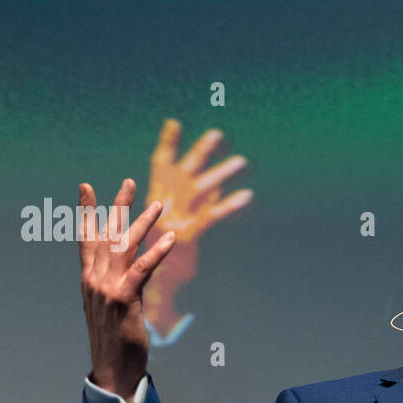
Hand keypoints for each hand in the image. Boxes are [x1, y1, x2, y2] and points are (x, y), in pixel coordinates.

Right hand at [79, 178, 175, 401]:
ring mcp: (107, 289)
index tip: (86, 187)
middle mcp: (95, 280)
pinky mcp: (124, 299)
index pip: (87, 239)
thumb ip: (122, 284)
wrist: (112, 369)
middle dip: (118, 206)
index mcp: (89, 280)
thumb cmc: (115, 341)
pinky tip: (170, 238)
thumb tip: (135, 270)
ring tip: (159, 204)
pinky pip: (141, 269)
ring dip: (142, 222)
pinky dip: (156, 252)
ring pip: (125, 247)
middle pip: (106, 234)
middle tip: (130, 182)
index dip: (87, 212)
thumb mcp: (115, 307)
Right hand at [146, 118, 251, 243]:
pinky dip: (230, 204)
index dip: (168, 144)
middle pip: (184, 171)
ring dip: (222, 173)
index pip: (161, 165)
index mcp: (156, 196)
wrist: (158, 280)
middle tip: (218, 133)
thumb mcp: (176, 219)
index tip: (174, 122)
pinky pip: (212, 215)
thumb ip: (195, 199)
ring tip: (242, 160)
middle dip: (201, 151)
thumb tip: (218, 180)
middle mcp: (163, 202)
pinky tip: (246, 195)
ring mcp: (174, 217)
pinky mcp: (188, 234)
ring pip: (201, 189)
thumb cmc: (170, 249)